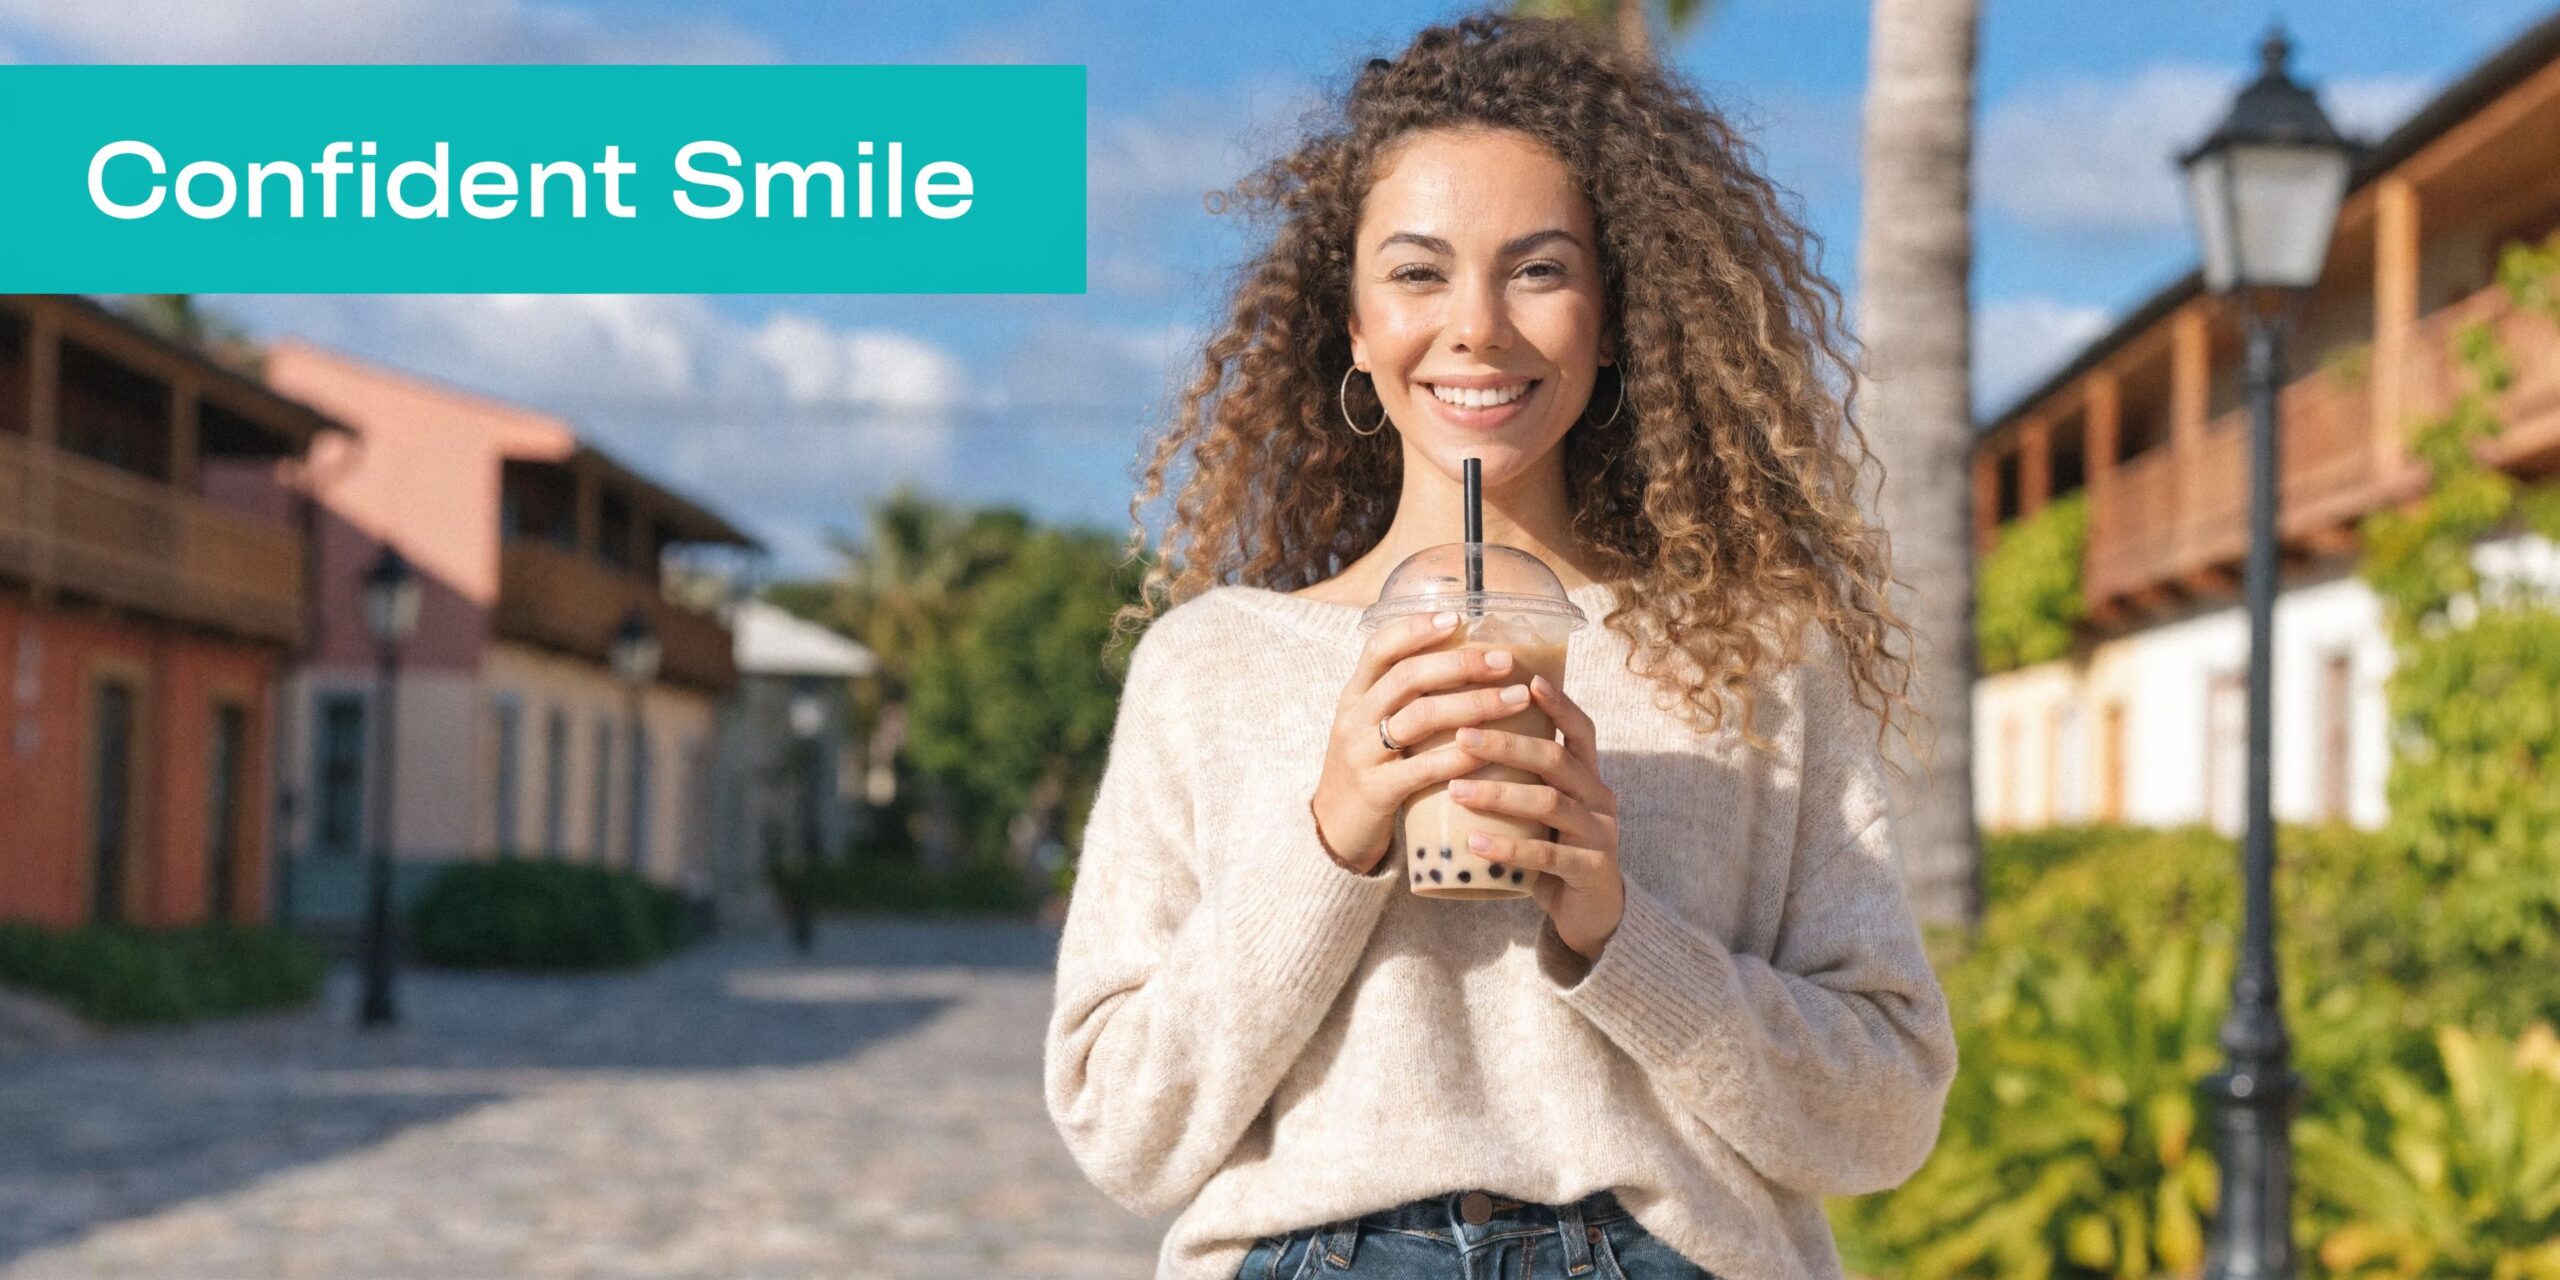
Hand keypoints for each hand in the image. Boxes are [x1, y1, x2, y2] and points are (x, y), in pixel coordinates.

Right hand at [1311, 609, 1547, 873]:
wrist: (1333, 832)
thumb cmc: (1369, 770)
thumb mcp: (1373, 726)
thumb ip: (1406, 699)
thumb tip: (1469, 662)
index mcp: (1355, 695)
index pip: (1380, 647)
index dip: (1417, 628)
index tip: (1459, 618)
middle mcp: (1354, 717)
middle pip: (1409, 676)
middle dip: (1462, 664)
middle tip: (1506, 660)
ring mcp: (1361, 754)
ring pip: (1422, 717)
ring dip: (1475, 704)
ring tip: (1517, 698)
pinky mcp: (1376, 791)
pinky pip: (1423, 768)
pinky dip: (1460, 756)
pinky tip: (1491, 749)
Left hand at [1447, 673, 1621, 960]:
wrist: (1591, 913)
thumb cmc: (1554, 849)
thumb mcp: (1542, 808)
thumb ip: (1519, 777)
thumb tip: (1454, 736)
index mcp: (1589, 776)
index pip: (1580, 729)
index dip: (1558, 703)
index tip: (1524, 679)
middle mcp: (1600, 798)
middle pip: (1557, 759)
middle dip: (1507, 743)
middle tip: (1461, 735)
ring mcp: (1600, 834)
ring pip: (1550, 803)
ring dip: (1499, 794)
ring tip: (1455, 791)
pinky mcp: (1591, 870)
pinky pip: (1548, 855)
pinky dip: (1509, 848)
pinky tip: (1474, 845)